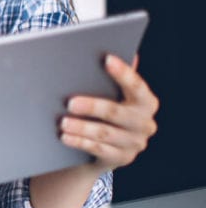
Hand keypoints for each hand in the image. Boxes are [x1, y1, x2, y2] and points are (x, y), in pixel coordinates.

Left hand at [60, 54, 158, 170]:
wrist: (100, 148)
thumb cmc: (103, 112)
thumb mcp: (109, 94)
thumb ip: (111, 76)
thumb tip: (110, 49)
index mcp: (145, 101)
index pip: (136, 86)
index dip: (123, 73)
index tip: (107, 59)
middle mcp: (145, 123)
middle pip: (117, 113)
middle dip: (93, 107)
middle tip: (70, 102)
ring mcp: (134, 143)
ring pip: (105, 134)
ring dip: (81, 127)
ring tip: (62, 122)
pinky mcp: (121, 159)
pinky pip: (98, 150)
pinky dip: (79, 142)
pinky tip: (65, 137)